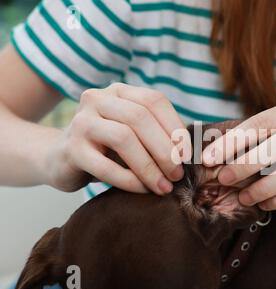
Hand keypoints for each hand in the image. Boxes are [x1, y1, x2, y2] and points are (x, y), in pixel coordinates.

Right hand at [45, 83, 187, 194]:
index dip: (175, 126)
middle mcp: (98, 99)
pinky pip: (105, 166)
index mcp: (119, 91)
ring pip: (123, 138)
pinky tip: (142, 189)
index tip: (188, 154)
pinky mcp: (71, 149)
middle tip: (178, 175)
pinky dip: (129, 180)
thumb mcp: (134, 134)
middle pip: (140, 117)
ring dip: (149, 166)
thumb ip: (158, 134)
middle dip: (165, 149)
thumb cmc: (108, 148)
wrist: (62, 159)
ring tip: (164, 186)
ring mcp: (81, 122)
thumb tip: (191, 152)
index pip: (154, 100)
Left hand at [202, 100, 275, 209]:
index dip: (232, 141)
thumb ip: (247, 140)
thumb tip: (210, 154)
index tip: (208, 158)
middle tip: (224, 178)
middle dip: (246, 164)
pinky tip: (264, 205)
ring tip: (244, 198)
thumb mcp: (271, 135)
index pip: (261, 122)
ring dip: (264, 187)